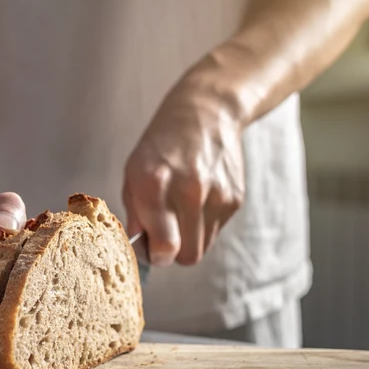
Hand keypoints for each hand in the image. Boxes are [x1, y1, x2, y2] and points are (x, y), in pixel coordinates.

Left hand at [123, 66, 245, 266]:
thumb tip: (141, 247)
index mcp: (154, 182)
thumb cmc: (162, 144)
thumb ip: (134, 212)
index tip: (151, 249)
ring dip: (189, 239)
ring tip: (180, 212)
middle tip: (164, 235)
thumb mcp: (134, 170)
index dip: (155, 256)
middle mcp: (188, 189)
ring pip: (202, 248)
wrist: (206, 112)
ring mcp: (216, 194)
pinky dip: (204, 223)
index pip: (164, 247)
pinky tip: (198, 198)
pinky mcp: (235, 198)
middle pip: (187, 256)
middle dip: (173, 253)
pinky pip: (216, 231)